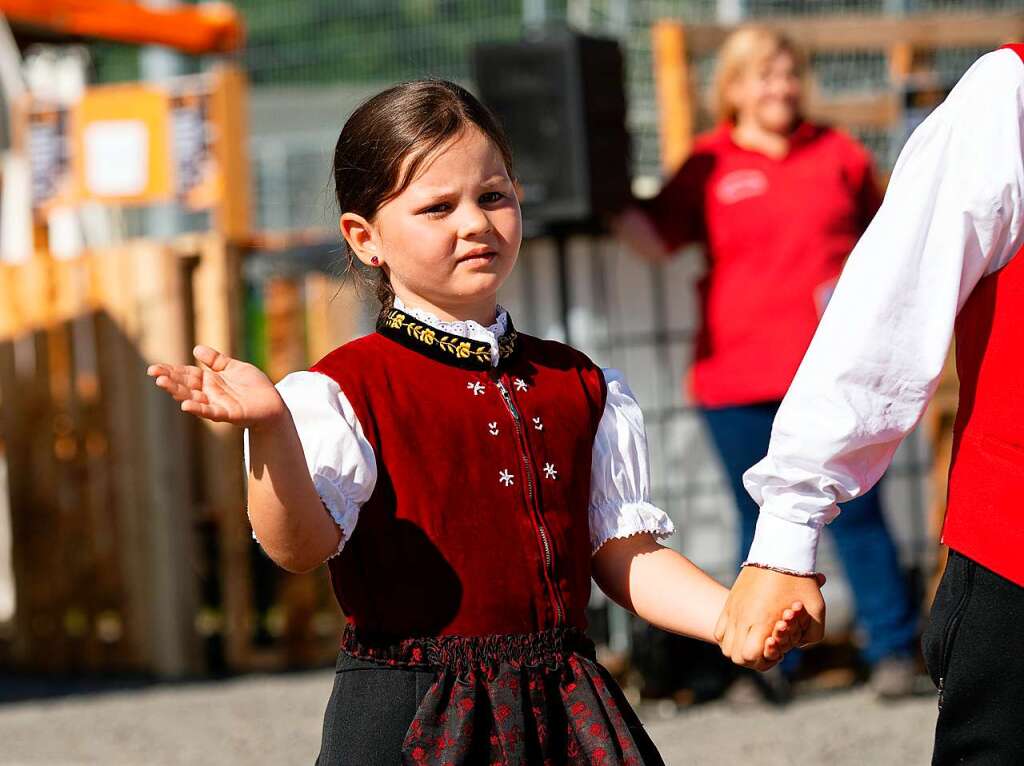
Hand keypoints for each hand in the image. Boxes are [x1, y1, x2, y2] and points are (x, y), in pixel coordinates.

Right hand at [147, 345, 284, 427]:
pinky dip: (198, 408)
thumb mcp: (234, 367)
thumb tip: (197, 349)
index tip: (154, 368)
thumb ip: (217, 360)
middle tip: (154, 374)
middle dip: (169, 380)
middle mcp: (209, 393)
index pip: (186, 374)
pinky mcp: (228, 414)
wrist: (273, 403)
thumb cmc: (254, 386)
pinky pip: (210, 411)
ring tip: (162, 384)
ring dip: (178, 392)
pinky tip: (185, 405)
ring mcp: (217, 404)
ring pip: (193, 398)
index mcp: (209, 381)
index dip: (171, 371)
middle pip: (185, 385)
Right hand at [715, 566, 825, 670]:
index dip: (763, 660)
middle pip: (735, 655)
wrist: (778, 552)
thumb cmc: (800, 581)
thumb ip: (811, 634)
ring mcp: (733, 610)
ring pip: (725, 645)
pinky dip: (729, 637)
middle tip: (767, 648)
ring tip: (755, 641)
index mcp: (763, 621)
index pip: (750, 656)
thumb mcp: (816, 609)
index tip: (777, 649)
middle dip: (751, 659)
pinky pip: (719, 630)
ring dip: (738, 649)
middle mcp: (743, 617)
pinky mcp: (729, 603)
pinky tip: (745, 631)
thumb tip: (798, 645)